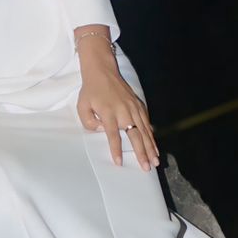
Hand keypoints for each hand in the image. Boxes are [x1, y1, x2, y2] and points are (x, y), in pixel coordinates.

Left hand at [76, 37, 159, 170]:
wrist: (102, 70)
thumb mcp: (82, 106)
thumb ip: (89, 123)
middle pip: (135, 134)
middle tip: (147, 167)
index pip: (113, 135)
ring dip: (150, 146)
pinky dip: (151, 134)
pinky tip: (154, 145)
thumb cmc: (91, 90)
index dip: (116, 149)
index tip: (119, 163)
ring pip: (144, 130)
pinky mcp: (138, 103)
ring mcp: (133, 106)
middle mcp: (123, 110)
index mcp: (108, 112)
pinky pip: (146, 121)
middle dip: (141, 153)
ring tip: (155, 160)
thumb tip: (102, 132)